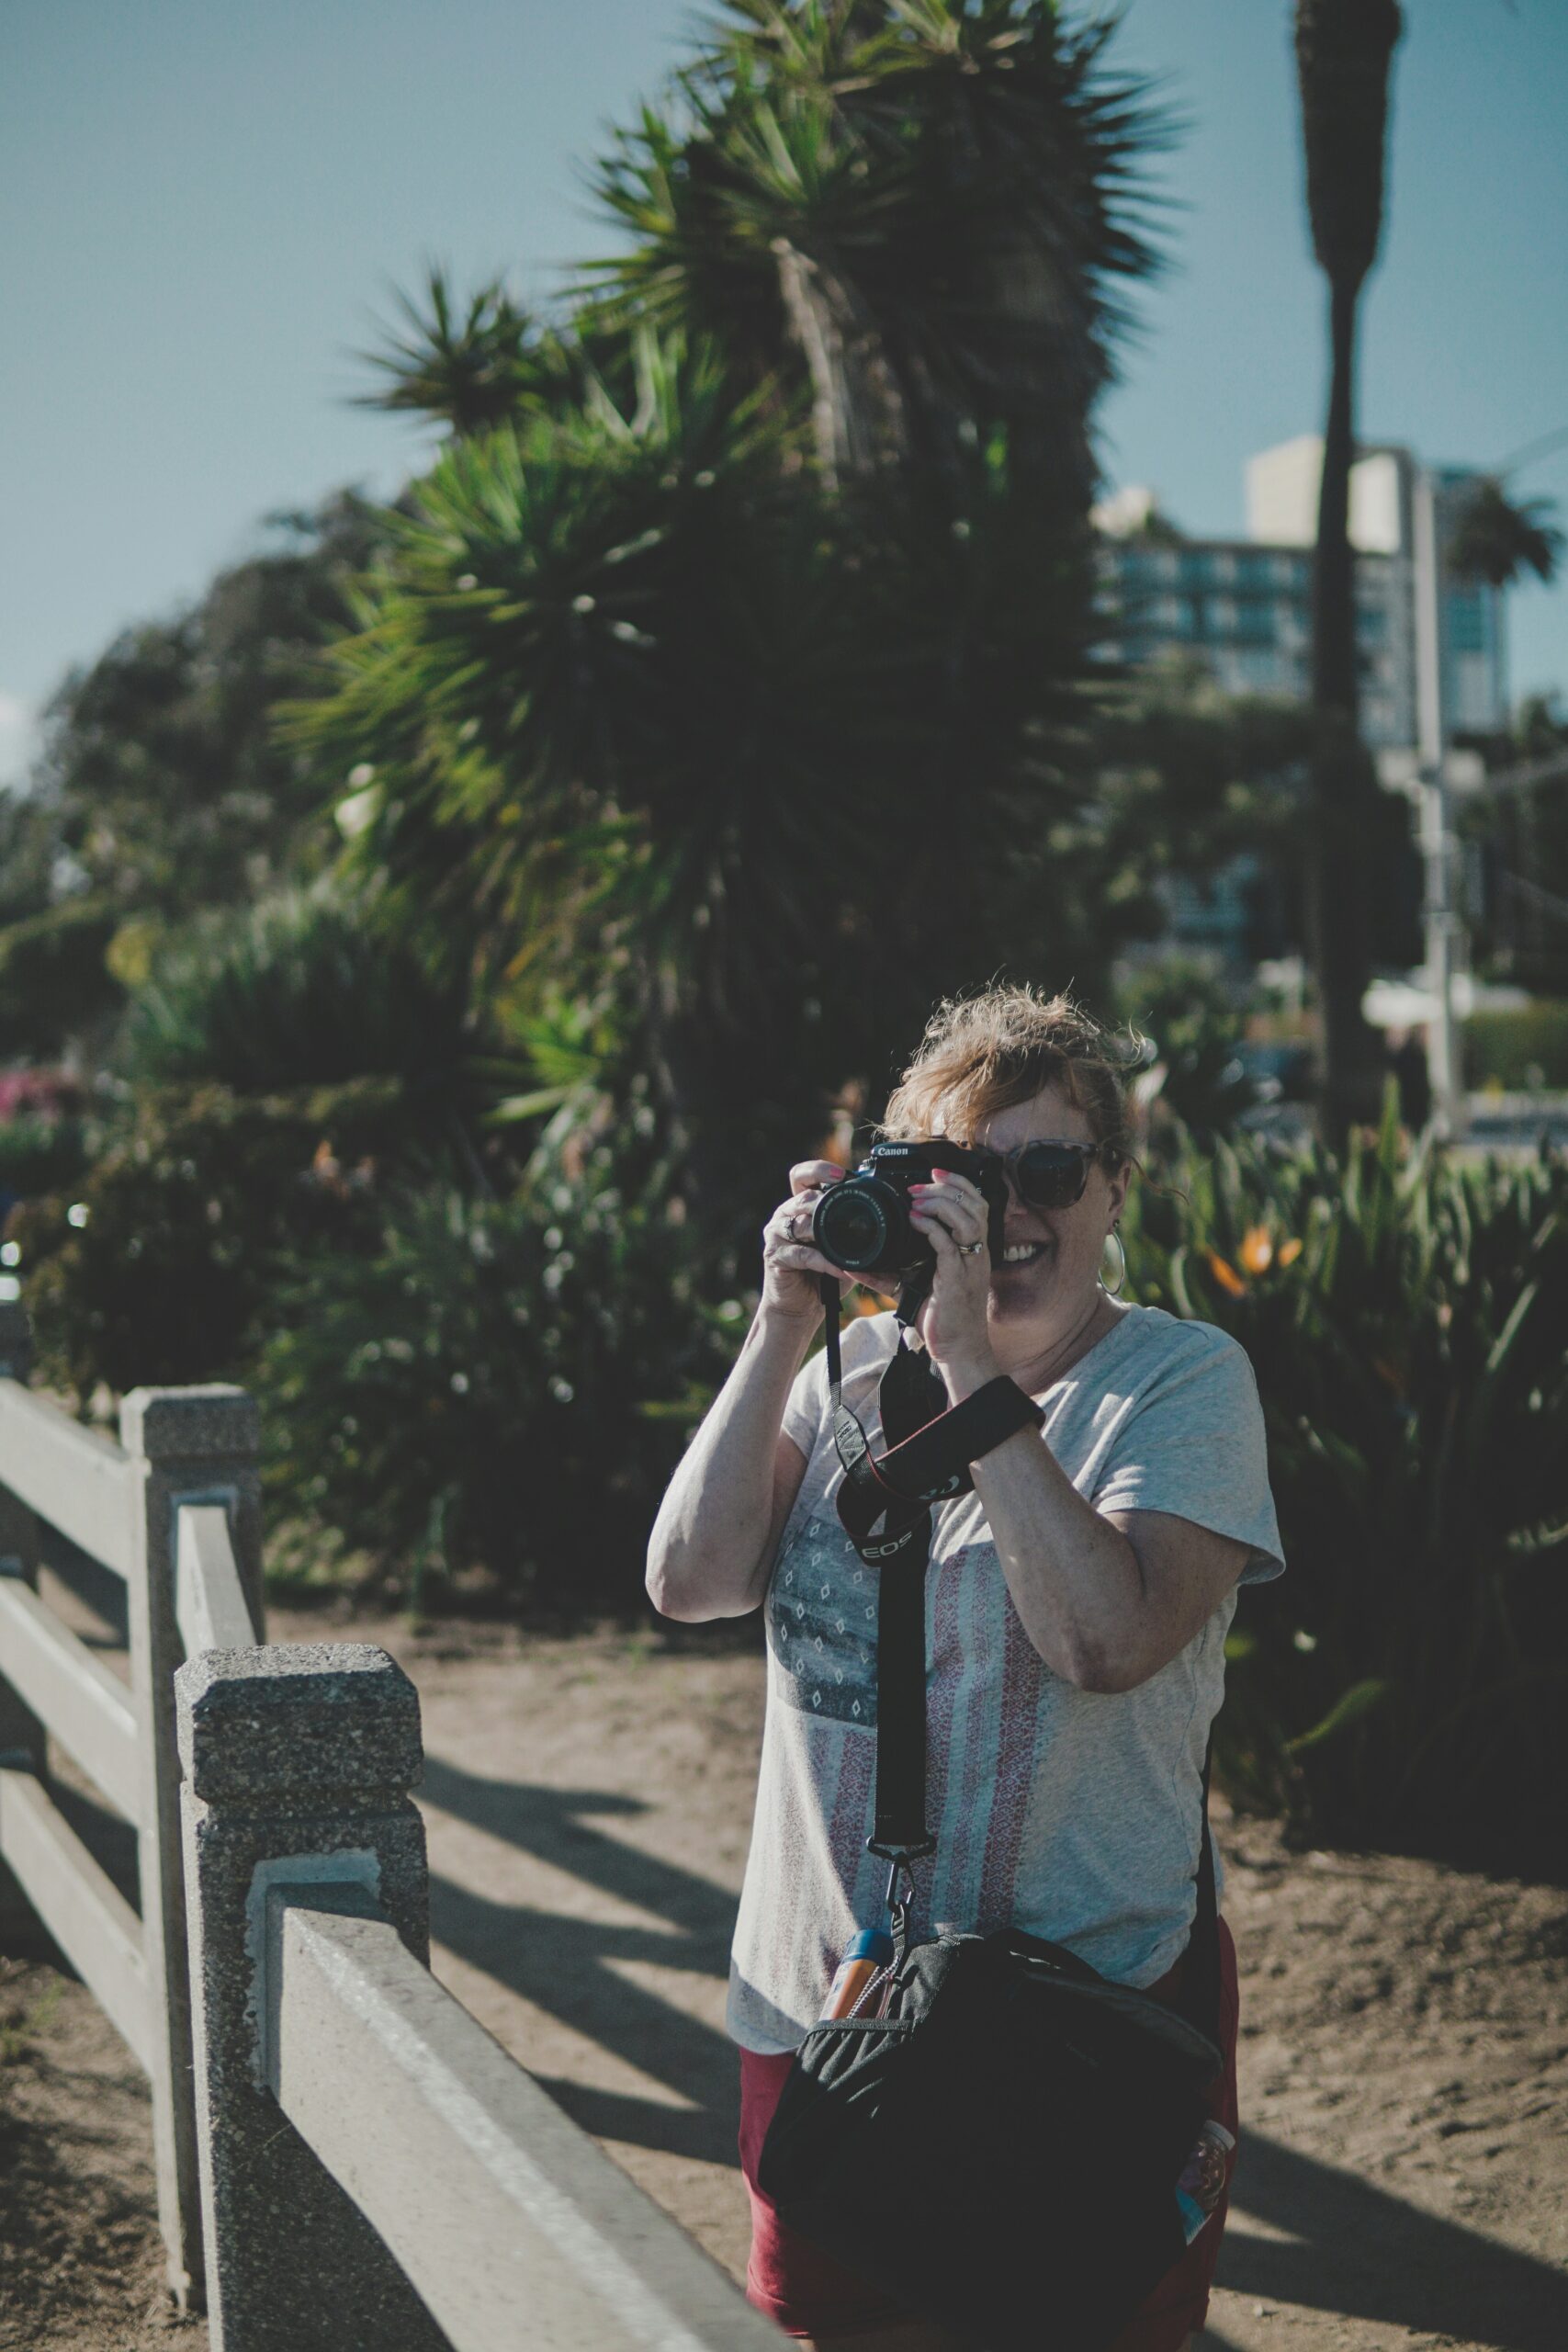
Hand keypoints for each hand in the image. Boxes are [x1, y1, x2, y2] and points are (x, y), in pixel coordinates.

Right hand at [760, 1161, 855, 1324]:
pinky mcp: (775, 1256)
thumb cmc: (822, 1275)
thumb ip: (851, 1229)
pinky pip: (803, 1254)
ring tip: (846, 1245)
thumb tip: (886, 1213)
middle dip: (825, 1202)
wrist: (799, 1307)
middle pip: (802, 1197)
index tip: (841, 1175)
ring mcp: (776, 1235)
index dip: (819, 1169)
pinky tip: (841, 1270)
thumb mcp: (841, 1247)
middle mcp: (784, 1216)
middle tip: (846, 1211)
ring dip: (826, 1234)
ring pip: (801, 1224)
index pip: (801, 1176)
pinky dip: (825, 1262)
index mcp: (799, 1206)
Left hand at [907, 1169, 999, 1398]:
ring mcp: (969, 1265)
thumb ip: (885, 1273)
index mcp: (972, 1250)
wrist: (956, 1350)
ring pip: (968, 1218)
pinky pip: (949, 1244)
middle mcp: (976, 1254)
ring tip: (916, 1199)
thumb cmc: (940, 1318)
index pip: (977, 1204)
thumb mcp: (910, 1288)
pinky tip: (914, 1220)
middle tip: (919, 1184)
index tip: (934, 1172)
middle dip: (948, 1186)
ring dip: (940, 1202)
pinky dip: (931, 1227)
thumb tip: (851, 1264)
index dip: (958, 1183)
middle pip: (976, 1203)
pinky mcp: (957, 1279)